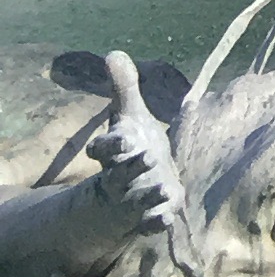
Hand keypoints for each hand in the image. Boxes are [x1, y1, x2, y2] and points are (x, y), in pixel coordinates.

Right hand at [95, 53, 191, 266]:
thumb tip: (113, 52)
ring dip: (149, 194)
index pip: (104, 148)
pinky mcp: (147, 216)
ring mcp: (133, 198)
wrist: (123, 192)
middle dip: (132, 167)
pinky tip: (167, 219)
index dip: (110, 144)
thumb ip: (123, 87)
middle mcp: (121, 176)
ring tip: (166, 189)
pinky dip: (156, 221)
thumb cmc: (130, 148)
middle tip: (148, 157)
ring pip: (137, 199)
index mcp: (116, 151)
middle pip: (121, 173)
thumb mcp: (129, 117)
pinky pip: (148, 223)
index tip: (122, 139)